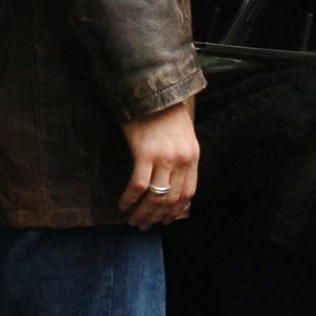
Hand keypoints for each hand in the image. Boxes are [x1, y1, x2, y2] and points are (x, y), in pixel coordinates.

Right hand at [119, 98, 198, 230]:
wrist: (152, 89)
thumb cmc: (165, 112)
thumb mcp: (182, 136)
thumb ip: (181, 160)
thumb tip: (172, 186)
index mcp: (193, 157)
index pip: (188, 194)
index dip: (176, 212)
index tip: (165, 221)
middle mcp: (181, 160)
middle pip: (171, 199)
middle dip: (157, 217)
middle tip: (144, 226)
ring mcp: (164, 157)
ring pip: (155, 196)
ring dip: (143, 213)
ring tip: (133, 221)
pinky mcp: (144, 153)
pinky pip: (138, 184)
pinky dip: (129, 198)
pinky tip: (123, 205)